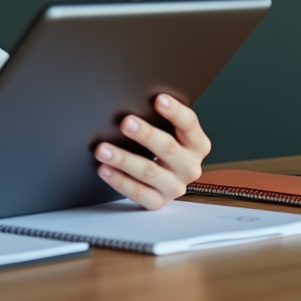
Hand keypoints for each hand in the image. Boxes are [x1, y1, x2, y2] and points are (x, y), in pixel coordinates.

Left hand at [93, 94, 210, 209]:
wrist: (166, 179)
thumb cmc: (163, 146)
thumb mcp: (169, 132)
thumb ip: (158, 119)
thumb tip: (131, 98)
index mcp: (197, 145)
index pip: (189, 125)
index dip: (175, 112)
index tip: (159, 99)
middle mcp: (189, 167)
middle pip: (168, 148)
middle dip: (145, 134)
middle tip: (126, 122)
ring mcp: (174, 187)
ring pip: (148, 172)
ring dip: (123, 159)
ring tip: (102, 149)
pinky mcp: (158, 201)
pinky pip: (138, 192)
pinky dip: (119, 181)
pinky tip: (104, 169)